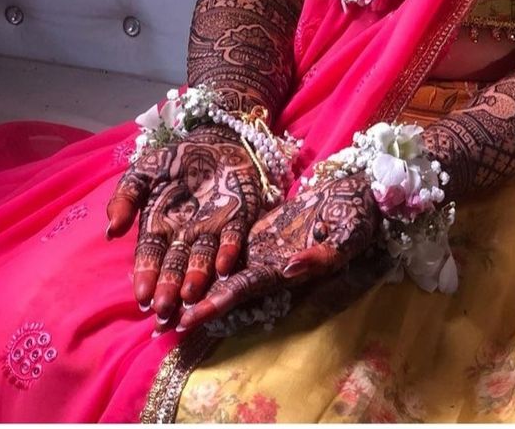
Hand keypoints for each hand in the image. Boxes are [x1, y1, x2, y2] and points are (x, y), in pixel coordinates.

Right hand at [105, 127, 262, 323]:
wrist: (213, 139)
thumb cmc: (174, 160)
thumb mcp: (144, 172)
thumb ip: (126, 197)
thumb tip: (111, 231)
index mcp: (160, 227)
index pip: (151, 256)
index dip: (146, 275)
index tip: (142, 297)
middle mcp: (185, 235)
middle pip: (176, 264)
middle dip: (169, 287)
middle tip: (164, 309)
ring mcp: (212, 228)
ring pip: (203, 258)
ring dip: (197, 277)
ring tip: (190, 296)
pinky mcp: (238, 217)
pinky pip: (233, 238)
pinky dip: (228, 253)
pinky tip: (224, 268)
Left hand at [175, 172, 378, 332]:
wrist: (358, 194)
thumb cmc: (358, 218)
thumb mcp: (348, 237)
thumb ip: (321, 255)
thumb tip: (290, 268)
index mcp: (287, 269)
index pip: (246, 288)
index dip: (219, 302)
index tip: (191, 316)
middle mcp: (269, 263)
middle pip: (225, 285)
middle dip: (193, 302)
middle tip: (157, 320)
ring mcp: (262, 246)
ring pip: (222, 267)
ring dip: (192, 282)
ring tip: (156, 297)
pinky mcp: (259, 228)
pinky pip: (228, 243)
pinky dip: (204, 254)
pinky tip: (177, 257)